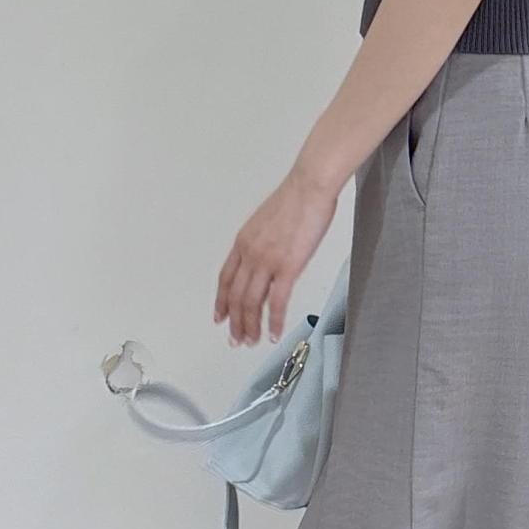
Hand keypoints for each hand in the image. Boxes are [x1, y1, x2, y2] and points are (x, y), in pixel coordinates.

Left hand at [214, 162, 339, 346]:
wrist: (309, 187)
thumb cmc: (296, 199)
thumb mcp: (268, 221)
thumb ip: (263, 241)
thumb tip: (266, 253)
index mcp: (243, 242)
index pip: (226, 279)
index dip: (221, 301)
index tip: (220, 317)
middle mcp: (249, 254)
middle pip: (236, 296)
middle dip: (235, 321)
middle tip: (236, 339)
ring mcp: (266, 262)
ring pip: (251, 303)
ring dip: (250, 326)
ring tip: (251, 341)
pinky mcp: (287, 267)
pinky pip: (276, 302)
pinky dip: (273, 322)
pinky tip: (273, 333)